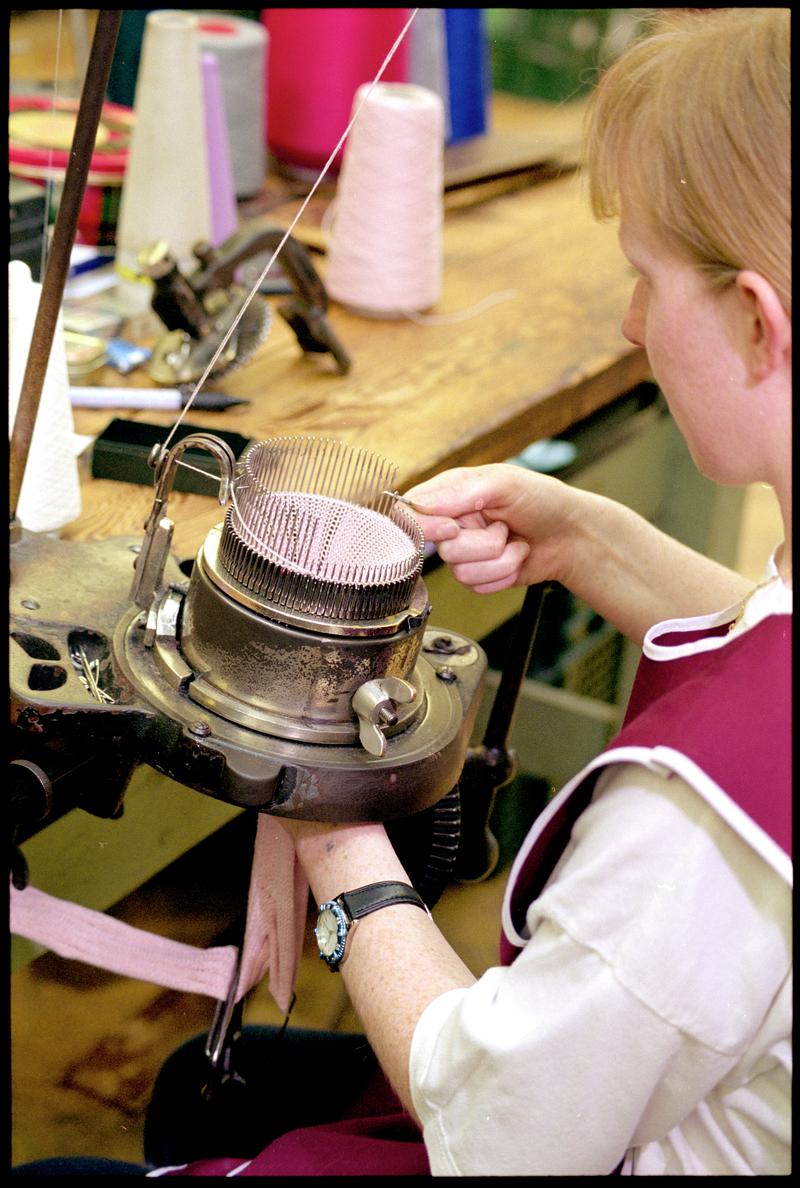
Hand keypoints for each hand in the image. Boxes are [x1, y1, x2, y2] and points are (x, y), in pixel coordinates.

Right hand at [404, 464, 579, 593]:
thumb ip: (460, 492)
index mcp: (450, 493)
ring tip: (515, 542)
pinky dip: (504, 574)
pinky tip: (516, 558)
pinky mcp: (478, 575)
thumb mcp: (504, 483)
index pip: (410, 513)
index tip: (453, 527)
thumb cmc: (542, 500)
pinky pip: (477, 586)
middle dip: (482, 543)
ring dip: (499, 560)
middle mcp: (452, 523)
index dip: (425, 527)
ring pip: (461, 572)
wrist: (571, 535)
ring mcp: (464, 552)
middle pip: (442, 549)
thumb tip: (421, 504)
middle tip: (504, 528)